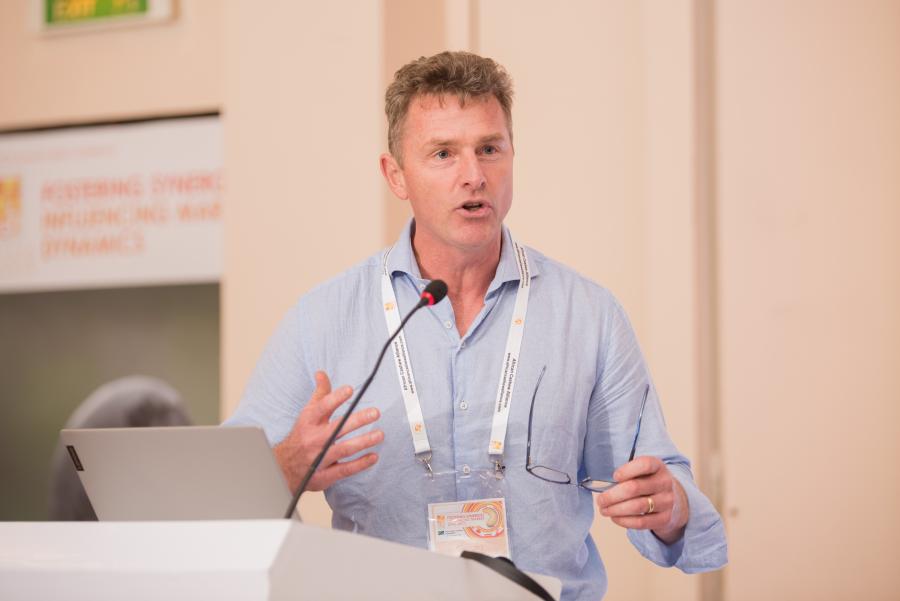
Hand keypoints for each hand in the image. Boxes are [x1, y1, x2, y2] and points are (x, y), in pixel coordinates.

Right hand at [274, 371, 382, 490]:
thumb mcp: (307, 414)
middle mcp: (314, 439)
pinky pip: (344, 470)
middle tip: (375, 412)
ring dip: (363, 442)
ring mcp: (319, 458)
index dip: (335, 398)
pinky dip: (360, 464)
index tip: (349, 390)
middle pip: (337, 428)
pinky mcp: (324, 475)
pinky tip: (373, 456)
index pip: (322, 408)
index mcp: (309, 422)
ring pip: (343, 449)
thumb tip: (321, 373)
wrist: (283, 468)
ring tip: (380, 434)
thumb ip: (319, 394)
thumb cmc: (301, 436)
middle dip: (357, 420)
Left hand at [595, 456, 688, 544]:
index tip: (614, 476)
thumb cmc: (648, 482)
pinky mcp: (665, 518)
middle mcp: (665, 483)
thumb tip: (604, 487)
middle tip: (600, 500)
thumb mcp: (643, 472)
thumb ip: (627, 475)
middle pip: (635, 488)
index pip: (644, 464)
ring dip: (616, 509)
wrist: (674, 499)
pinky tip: (614, 517)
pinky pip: (641, 522)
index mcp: (658, 466)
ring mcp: (667, 501)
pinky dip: (624, 521)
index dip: (627, 470)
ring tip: (604, 510)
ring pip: (637, 506)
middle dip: (612, 495)